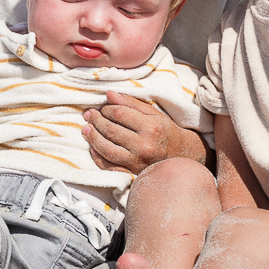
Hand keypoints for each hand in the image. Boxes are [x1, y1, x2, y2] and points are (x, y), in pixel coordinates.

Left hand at [82, 92, 205, 173]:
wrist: (182, 156)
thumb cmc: (167, 132)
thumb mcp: (154, 114)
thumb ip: (131, 103)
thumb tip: (109, 94)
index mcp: (151, 127)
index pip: (119, 114)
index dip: (107, 109)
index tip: (103, 107)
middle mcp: (144, 145)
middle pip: (111, 130)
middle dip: (96, 120)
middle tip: (89, 115)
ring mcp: (137, 162)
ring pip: (106, 148)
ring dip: (92, 137)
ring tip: (85, 128)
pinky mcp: (132, 173)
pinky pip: (109, 166)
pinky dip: (98, 157)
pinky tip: (92, 148)